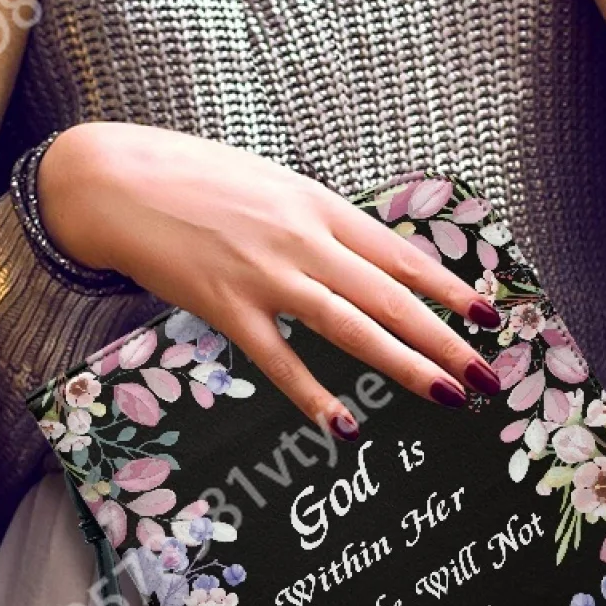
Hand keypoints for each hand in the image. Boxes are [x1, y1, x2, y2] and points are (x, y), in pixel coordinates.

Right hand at [37, 122, 501, 434]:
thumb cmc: (194, 179)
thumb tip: (364, 256)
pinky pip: (280, 361)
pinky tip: (344, 426)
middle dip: (446, 340)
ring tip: (449, 396)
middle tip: (487, 375)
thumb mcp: (270, 185)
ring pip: (351, 328)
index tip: (488, 315)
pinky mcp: (225, 308)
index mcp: (317, 205)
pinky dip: (313, 396)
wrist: (116, 180)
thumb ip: (318, 222)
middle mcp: (301, 240)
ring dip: (405, 367)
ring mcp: (265, 276)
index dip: (448, 288)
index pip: (399, 254)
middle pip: (390, 298)